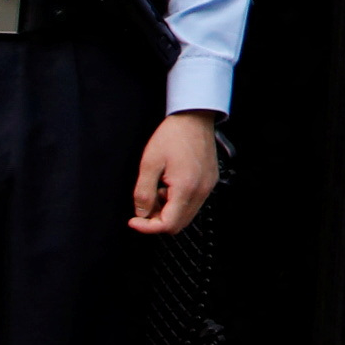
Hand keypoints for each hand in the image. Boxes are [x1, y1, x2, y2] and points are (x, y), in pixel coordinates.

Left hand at [132, 111, 221, 234]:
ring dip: (168, 211)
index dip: (147, 227)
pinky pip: (194, 203)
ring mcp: (208, 187)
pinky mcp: (210, 181)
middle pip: (178, 224)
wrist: (194, 117)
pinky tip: (170, 185)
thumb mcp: (149, 163)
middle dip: (157, 220)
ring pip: (186, 215)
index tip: (134, 220)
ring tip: (158, 190)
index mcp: (186, 188)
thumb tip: (140, 213)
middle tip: (144, 205)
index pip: (167, 224)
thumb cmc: (173, 135)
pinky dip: (178, 202)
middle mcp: (201, 191)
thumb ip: (143, 192)